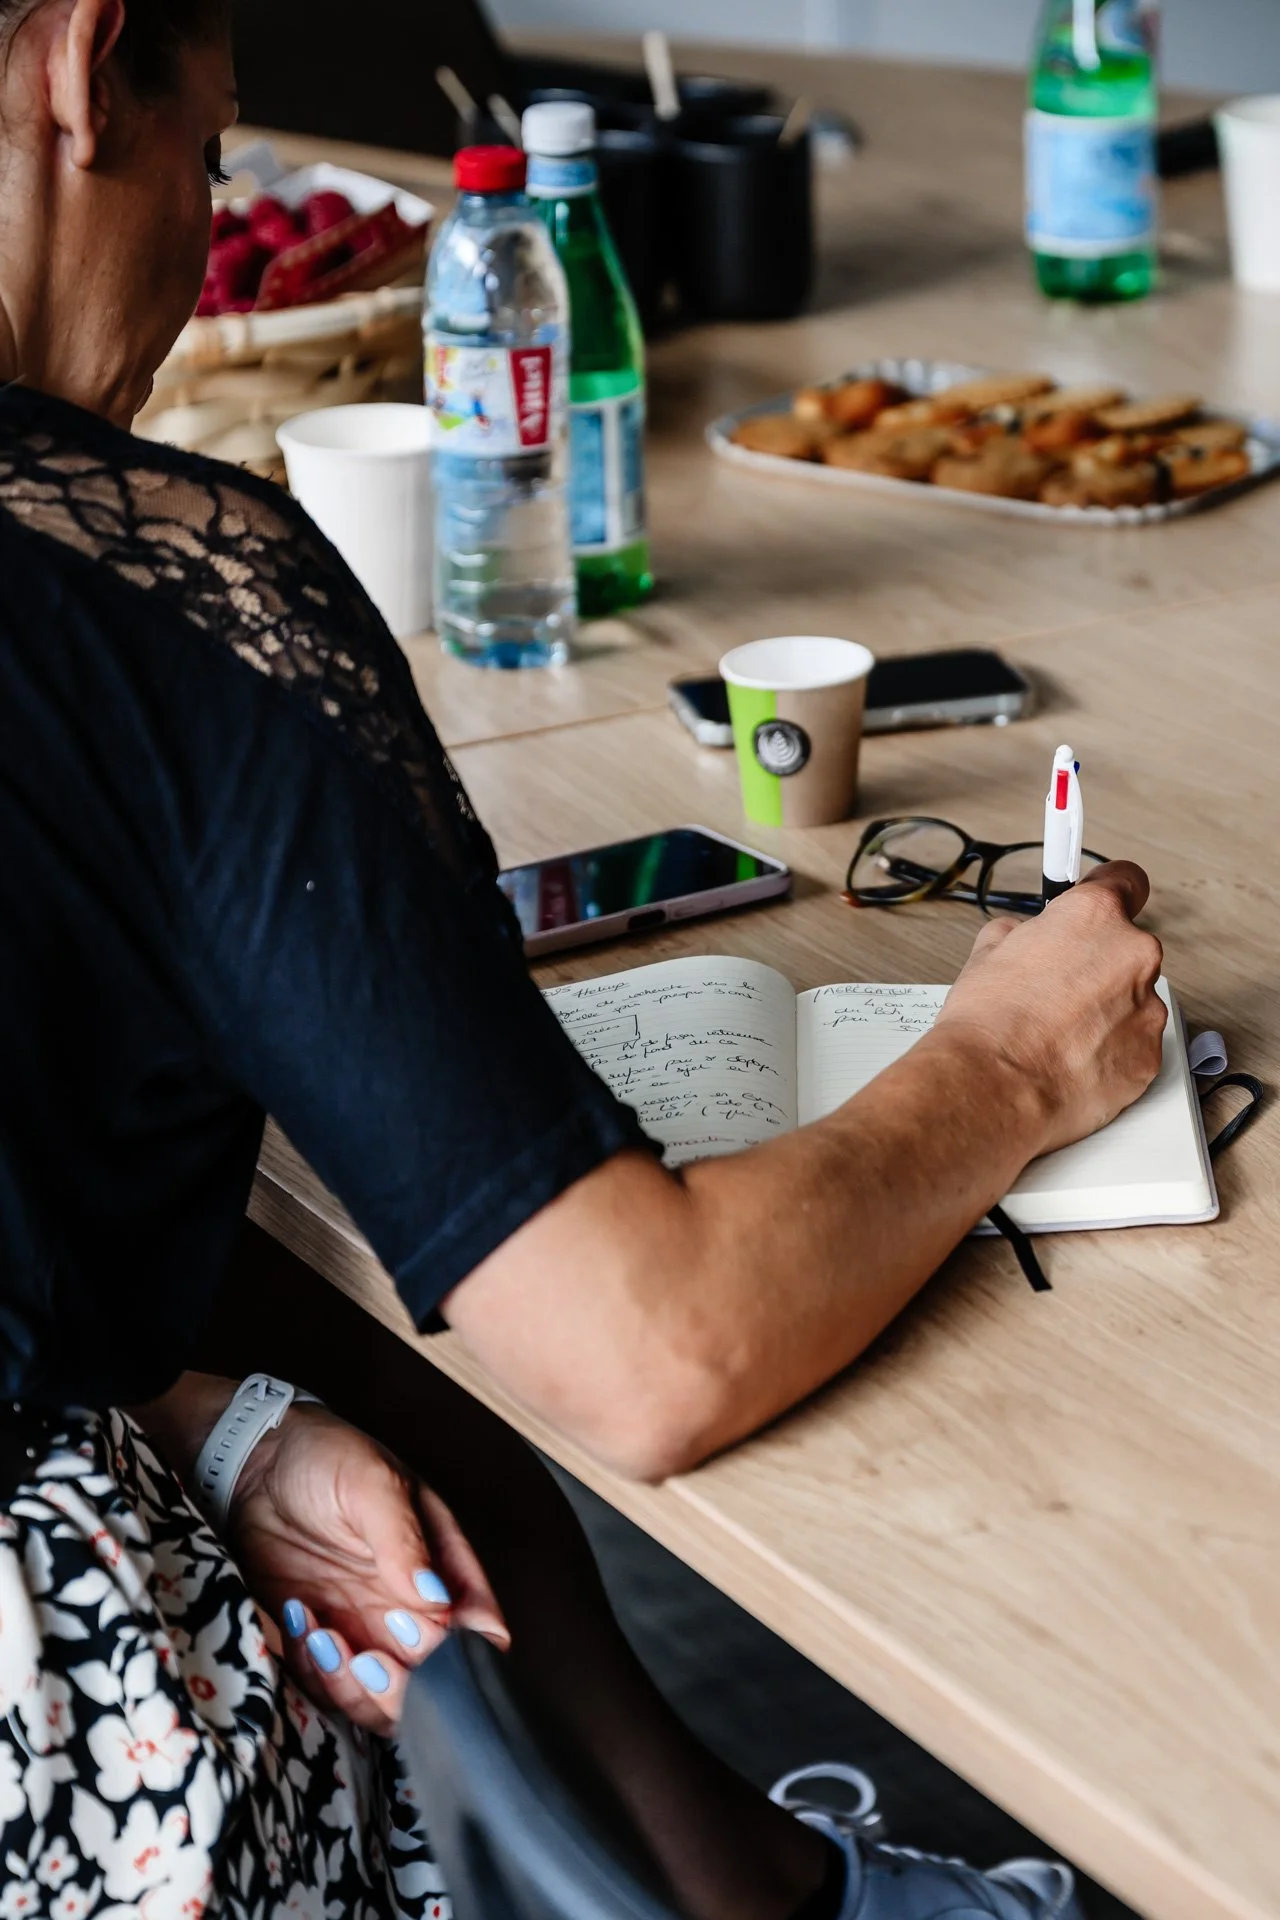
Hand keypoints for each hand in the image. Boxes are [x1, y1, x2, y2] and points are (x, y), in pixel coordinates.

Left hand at [227, 1404, 508, 1732]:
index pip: (480, 1632)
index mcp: (443, 1567)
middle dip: (401, 1689)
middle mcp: (412, 1610)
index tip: (411, 1634)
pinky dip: (314, 1672)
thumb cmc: (326, 1457)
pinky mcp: (320, 1642)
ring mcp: (365, 1630)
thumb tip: (437, 1600)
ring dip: (352, 1688)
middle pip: (433, 1685)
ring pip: (381, 1702)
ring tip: (320, 1634)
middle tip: (364, 1658)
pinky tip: (297, 1617)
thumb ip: (404, 1539)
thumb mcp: (371, 1481)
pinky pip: (328, 1688)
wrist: (256, 1462)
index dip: (458, 1655)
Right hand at [934, 860, 1166, 1157]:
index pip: (1126, 880)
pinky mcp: (1150, 1057)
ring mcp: (1148, 1009)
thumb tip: (1024, 937)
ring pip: (1133, 1000)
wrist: (995, 1088)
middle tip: (1057, 989)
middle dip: (1098, 965)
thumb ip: (1022, 932)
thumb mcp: (987, 953)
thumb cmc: (990, 1025)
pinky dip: (1111, 1050)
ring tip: (1059, 1034)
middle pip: (1128, 949)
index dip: (1110, 891)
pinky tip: (1072, 1059)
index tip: (1104, 899)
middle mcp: (1133, 955)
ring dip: (1106, 1011)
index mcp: (1094, 916)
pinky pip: (1135, 1044)